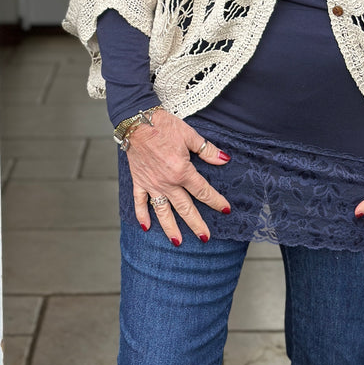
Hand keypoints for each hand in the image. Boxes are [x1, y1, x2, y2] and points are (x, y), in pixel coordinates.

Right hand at [127, 110, 230, 245]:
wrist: (137, 122)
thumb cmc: (164, 125)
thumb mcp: (190, 135)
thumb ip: (207, 150)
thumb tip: (224, 159)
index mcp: (182, 171)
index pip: (203, 191)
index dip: (216, 200)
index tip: (226, 209)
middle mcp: (167, 182)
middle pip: (185, 208)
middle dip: (196, 223)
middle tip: (205, 237)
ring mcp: (152, 184)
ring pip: (163, 211)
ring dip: (170, 227)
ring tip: (177, 242)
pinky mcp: (139, 181)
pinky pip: (140, 202)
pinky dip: (142, 215)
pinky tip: (146, 227)